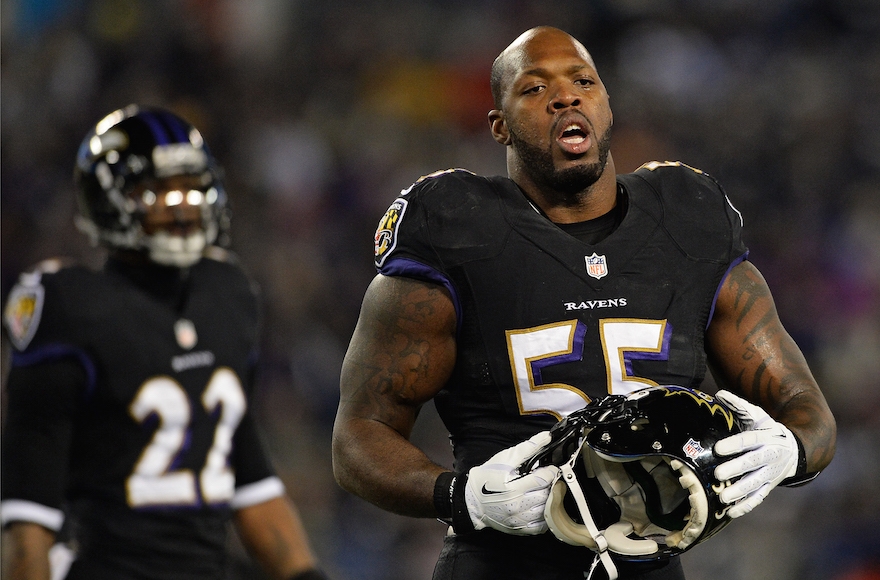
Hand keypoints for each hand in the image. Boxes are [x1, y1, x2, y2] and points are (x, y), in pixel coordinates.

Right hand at [463, 431, 558, 534]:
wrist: (473, 501)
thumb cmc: (488, 477)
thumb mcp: (505, 458)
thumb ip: (528, 448)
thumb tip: (547, 437)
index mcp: (513, 488)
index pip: (543, 479)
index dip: (551, 471)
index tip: (551, 468)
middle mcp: (518, 506)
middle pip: (547, 494)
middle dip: (551, 484)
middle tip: (547, 479)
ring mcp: (519, 520)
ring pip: (547, 510)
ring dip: (549, 499)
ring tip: (544, 491)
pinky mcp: (520, 529)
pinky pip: (541, 525)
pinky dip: (545, 515)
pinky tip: (540, 505)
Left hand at [713, 390, 798, 517]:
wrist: (796, 449)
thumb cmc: (769, 430)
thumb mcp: (758, 416)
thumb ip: (738, 406)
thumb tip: (718, 394)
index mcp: (766, 437)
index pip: (749, 440)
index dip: (734, 445)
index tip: (717, 449)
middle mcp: (771, 456)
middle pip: (753, 463)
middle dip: (736, 469)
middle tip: (718, 473)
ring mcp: (771, 473)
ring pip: (756, 484)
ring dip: (740, 491)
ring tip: (722, 497)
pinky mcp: (770, 486)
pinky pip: (759, 498)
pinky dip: (746, 505)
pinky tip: (731, 512)